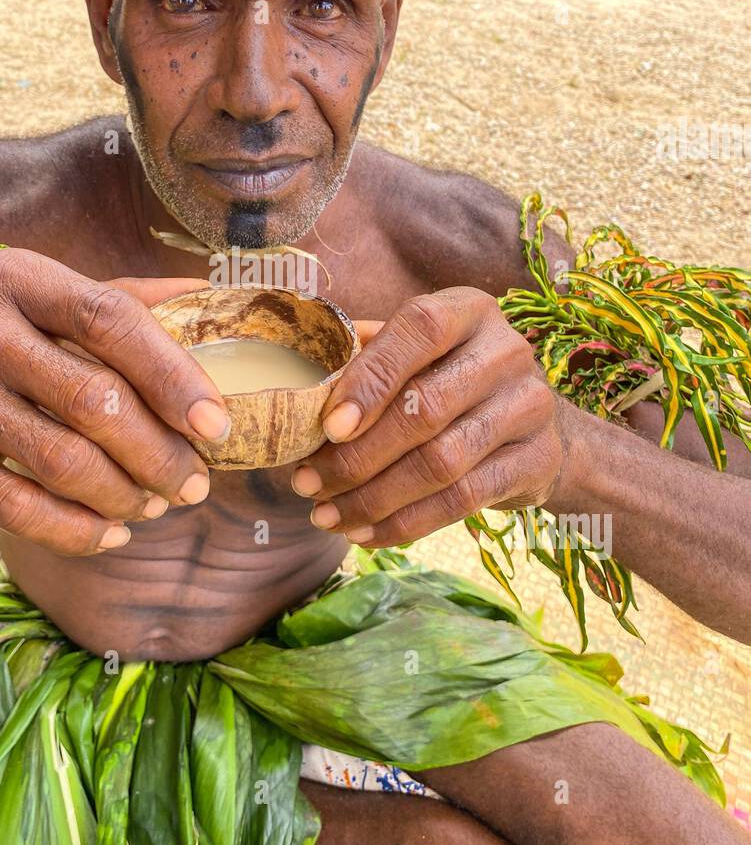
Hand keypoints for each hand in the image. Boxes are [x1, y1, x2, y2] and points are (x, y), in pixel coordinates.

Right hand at [0, 249, 228, 556]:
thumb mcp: (25, 289)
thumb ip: (112, 296)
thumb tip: (208, 297)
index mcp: (18, 279)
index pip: (113, 321)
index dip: (174, 374)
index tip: (216, 422)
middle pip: (96, 401)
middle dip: (160, 453)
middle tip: (194, 481)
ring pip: (62, 462)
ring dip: (125, 495)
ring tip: (157, 506)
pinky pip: (18, 507)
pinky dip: (76, 530)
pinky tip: (111, 533)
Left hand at [291, 288, 563, 546]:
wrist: (532, 423)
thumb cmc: (448, 379)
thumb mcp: (414, 354)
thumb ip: (365, 360)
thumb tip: (304, 389)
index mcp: (468, 311)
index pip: (419, 332)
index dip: (370, 379)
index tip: (328, 427)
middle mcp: (506, 351)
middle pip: (425, 409)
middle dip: (357, 456)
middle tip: (307, 484)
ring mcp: (530, 406)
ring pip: (442, 462)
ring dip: (374, 498)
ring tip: (327, 516)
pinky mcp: (539, 459)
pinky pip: (464, 500)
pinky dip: (406, 523)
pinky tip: (366, 533)